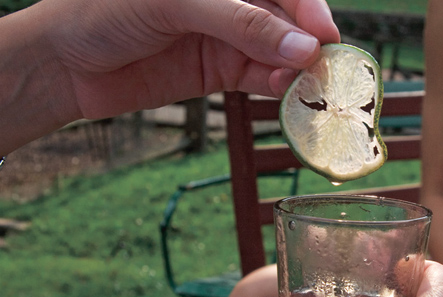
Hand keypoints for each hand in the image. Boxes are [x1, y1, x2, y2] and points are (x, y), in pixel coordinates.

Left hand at [24, 0, 339, 119]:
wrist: (66, 64)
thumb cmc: (106, 11)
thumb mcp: (176, 3)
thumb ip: (241, 21)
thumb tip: (302, 47)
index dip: (307, 6)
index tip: (325, 35)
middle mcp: (228, 2)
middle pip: (285, 17)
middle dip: (307, 40)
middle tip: (326, 67)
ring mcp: (225, 36)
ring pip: (277, 50)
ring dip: (295, 67)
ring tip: (305, 84)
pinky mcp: (219, 72)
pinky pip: (259, 77)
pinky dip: (275, 85)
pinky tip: (285, 91)